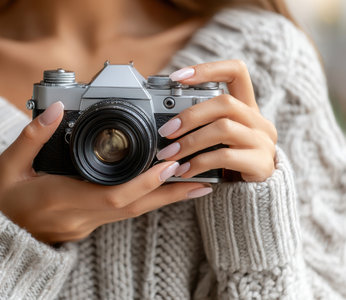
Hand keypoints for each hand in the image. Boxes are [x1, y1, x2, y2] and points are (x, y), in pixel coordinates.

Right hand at [0, 101, 208, 243]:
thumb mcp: (8, 165)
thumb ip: (32, 136)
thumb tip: (53, 110)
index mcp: (59, 199)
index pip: (112, 195)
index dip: (144, 182)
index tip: (169, 166)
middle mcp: (78, 216)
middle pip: (133, 207)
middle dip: (168, 192)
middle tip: (199, 178)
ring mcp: (84, 224)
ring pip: (132, 212)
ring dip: (162, 198)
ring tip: (192, 185)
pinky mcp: (86, 225)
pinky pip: (122, 213)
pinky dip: (144, 200)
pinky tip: (160, 190)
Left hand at [156, 60, 277, 181]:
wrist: (253, 194)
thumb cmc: (227, 161)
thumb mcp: (216, 139)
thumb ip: (201, 124)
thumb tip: (162, 118)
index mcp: (246, 107)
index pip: (236, 72)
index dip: (207, 70)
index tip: (177, 77)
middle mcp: (258, 120)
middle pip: (225, 103)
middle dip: (190, 116)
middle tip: (165, 132)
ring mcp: (262, 141)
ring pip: (224, 129)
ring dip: (190, 142)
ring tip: (169, 155)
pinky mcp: (261, 164)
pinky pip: (225, 157)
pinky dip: (199, 163)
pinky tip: (184, 171)